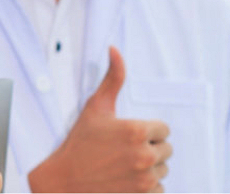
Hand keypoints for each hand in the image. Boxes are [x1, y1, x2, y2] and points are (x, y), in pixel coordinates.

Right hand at [28, 47, 172, 192]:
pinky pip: (160, 190)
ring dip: (148, 170)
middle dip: (149, 150)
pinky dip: (147, 188)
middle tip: (123, 153)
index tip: (127, 137)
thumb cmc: (79, 144)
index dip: (147, 132)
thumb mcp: (95, 108)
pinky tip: (126, 183)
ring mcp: (144, 179)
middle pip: (166, 151)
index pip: (164, 130)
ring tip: (123, 168)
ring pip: (163, 170)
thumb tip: (115, 50)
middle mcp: (144, 155)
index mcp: (137, 130)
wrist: (63, 183)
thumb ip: (113, 78)